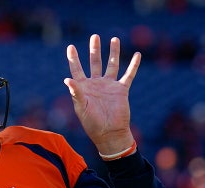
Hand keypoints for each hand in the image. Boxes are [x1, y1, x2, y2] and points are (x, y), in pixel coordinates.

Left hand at [64, 34, 139, 154]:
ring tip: (114, 39)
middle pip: (95, 62)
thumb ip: (75, 93)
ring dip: (113, 52)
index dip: (74, 58)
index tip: (71, 47)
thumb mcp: (81, 108)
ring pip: (112, 65)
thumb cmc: (92, 123)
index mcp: (83, 88)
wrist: (109, 133)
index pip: (77, 69)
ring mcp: (109, 86)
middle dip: (94, 50)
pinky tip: (137, 54)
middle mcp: (96, 84)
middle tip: (94, 36)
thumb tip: (67, 79)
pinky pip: (129, 75)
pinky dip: (133, 65)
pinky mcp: (122, 90)